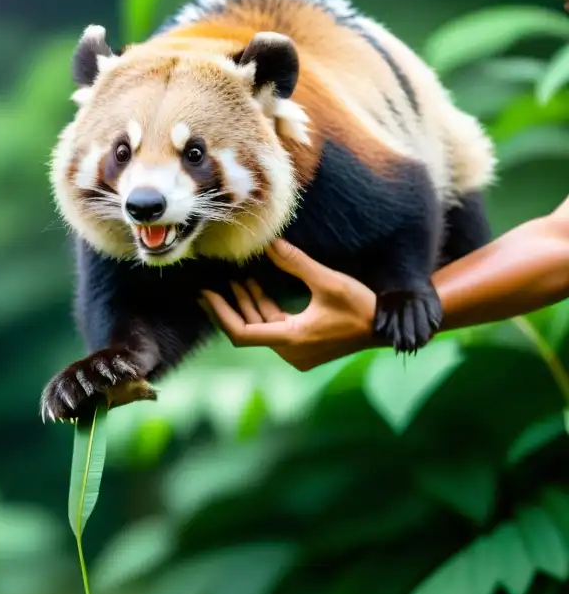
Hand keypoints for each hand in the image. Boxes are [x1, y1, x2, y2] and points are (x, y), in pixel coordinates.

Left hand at [201, 239, 377, 370]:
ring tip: (232, 281)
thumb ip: (296, 263)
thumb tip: (269, 242)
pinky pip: (275, 326)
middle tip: (204, 290)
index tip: (205, 296)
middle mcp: (290, 351)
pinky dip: (264, 308)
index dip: (221, 313)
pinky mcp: (304, 345)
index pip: (243, 332)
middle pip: (248, 330)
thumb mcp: (329, 282)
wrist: (389, 328)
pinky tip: (255, 287)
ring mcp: (297, 351)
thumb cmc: (362, 307)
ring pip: (262, 327)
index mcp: (292, 340)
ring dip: (248, 304)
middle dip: (228, 308)